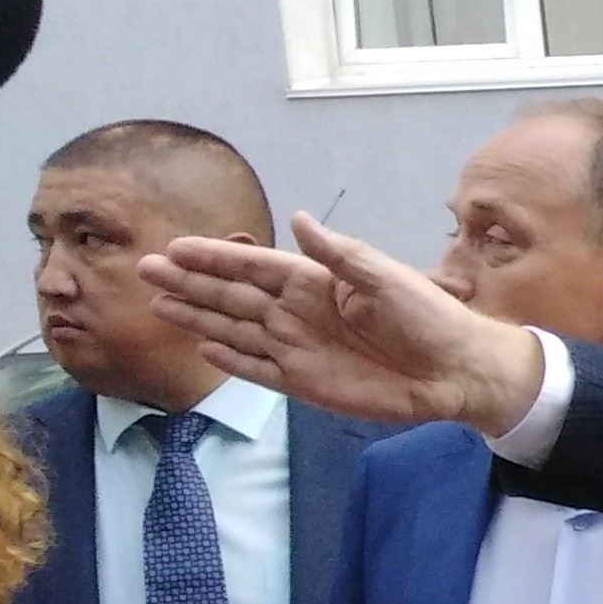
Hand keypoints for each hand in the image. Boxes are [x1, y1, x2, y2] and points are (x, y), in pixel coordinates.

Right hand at [145, 213, 547, 434]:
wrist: (457, 370)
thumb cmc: (429, 316)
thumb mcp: (385, 277)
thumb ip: (337, 254)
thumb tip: (297, 221)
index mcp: (317, 281)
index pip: (253, 265)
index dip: (214, 256)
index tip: (175, 247)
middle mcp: (299, 312)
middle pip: (232, 295)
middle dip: (190, 283)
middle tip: (146, 270)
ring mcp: (298, 347)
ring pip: (235, 329)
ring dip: (198, 317)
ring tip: (158, 305)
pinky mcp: (305, 382)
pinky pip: (257, 369)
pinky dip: (231, 359)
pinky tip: (203, 346)